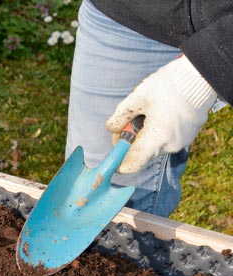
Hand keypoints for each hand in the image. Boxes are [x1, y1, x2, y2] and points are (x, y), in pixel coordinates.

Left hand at [106, 55, 216, 173]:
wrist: (200, 76)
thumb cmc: (168, 86)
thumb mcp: (137, 98)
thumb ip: (120, 116)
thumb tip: (111, 128)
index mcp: (156, 140)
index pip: (132, 164)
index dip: (119, 161)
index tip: (114, 151)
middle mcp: (170, 146)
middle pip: (143, 153)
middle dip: (132, 141)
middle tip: (128, 122)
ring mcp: (182, 142)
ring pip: (155, 146)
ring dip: (146, 135)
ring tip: (147, 113)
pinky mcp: (189, 135)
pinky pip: (167, 139)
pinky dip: (159, 131)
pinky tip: (160, 114)